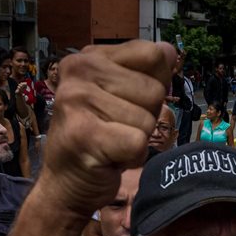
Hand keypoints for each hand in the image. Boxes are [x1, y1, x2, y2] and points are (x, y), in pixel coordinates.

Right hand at [41, 41, 175, 215]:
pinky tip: (110, 158)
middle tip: (116, 129)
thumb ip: (145, 72)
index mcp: (89, 57)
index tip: (129, 103)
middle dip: (145, 117)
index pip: (153, 55)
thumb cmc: (98, 138)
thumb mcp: (121, 96)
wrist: (65, 183)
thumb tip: (171, 51)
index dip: (155, 84)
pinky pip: (138, 142)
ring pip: (148, 119)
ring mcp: (77, 101)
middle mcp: (79, 71)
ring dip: (137, 139)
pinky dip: (132, 157)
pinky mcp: (84, 133)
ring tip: (111, 142)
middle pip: (154, 91)